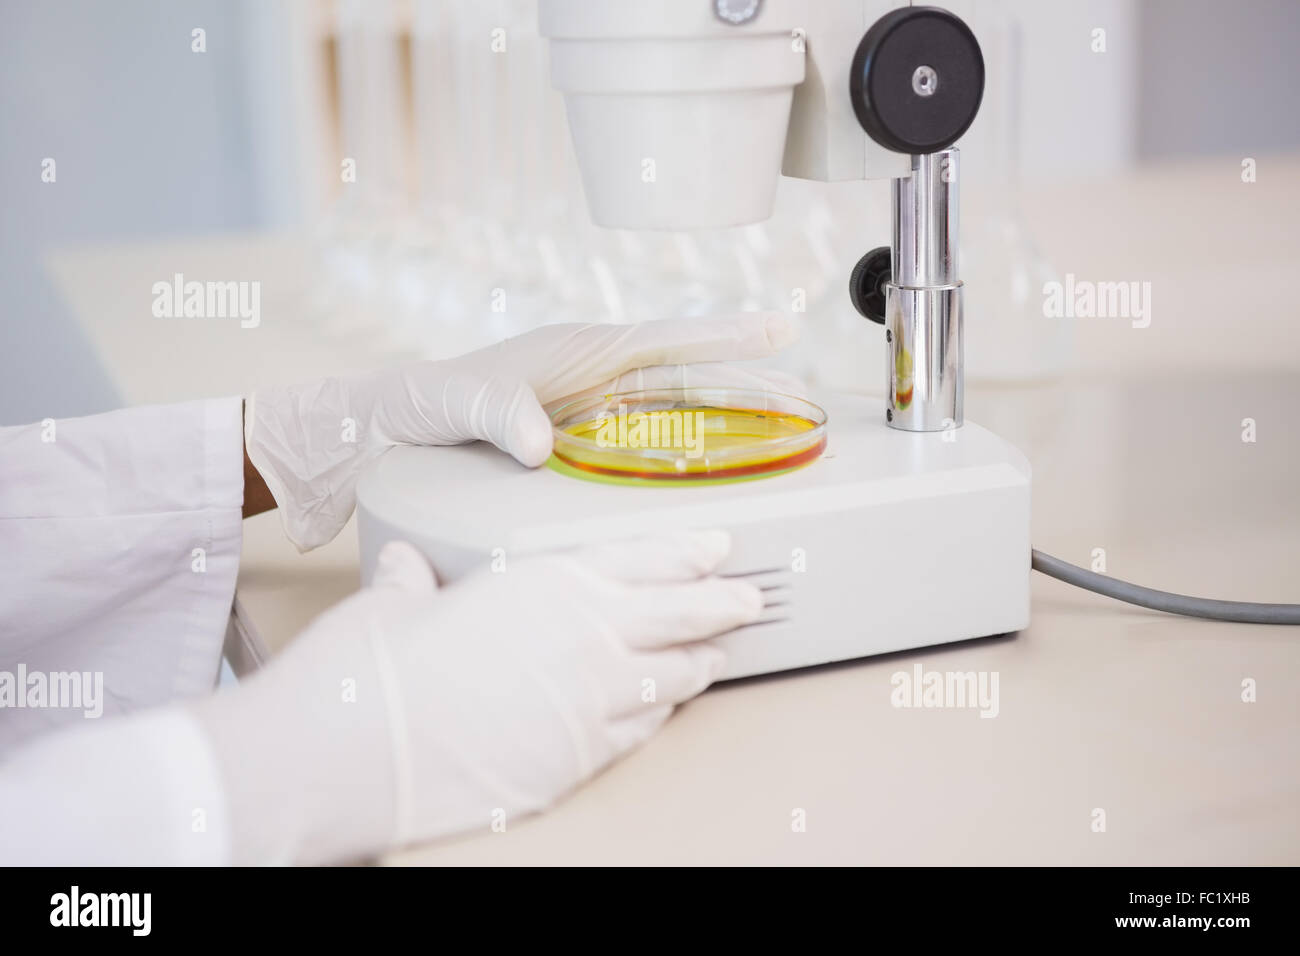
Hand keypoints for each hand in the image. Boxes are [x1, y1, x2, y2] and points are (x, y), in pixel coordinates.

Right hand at [193, 532, 760, 863]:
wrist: (348, 759)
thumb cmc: (367, 672)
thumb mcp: (388, 606)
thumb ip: (411, 583)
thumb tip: (404, 567)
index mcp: (544, 585)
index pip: (636, 558)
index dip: (684, 552)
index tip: (716, 548)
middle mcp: (581, 640)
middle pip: (675, 614)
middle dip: (718, 604)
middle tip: (749, 598)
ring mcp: (587, 706)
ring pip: (669, 678)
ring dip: (700, 662)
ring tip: (720, 654)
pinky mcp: (576, 763)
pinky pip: (638, 733)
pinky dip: (659, 716)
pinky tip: (667, 710)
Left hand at [245, 312, 800, 549]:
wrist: (392, 423)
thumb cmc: (425, 403)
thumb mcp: (458, 405)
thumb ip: (499, 415)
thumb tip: (540, 446)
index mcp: (578, 351)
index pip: (665, 338)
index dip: (723, 334)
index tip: (778, 328)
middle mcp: (593, 370)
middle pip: (685, 367)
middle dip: (742, 370)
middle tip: (802, 382)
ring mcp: (591, 400)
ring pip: (673, 399)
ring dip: (721, 406)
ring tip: (777, 420)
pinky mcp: (581, 429)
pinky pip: (647, 431)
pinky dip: (685, 438)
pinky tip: (709, 462)